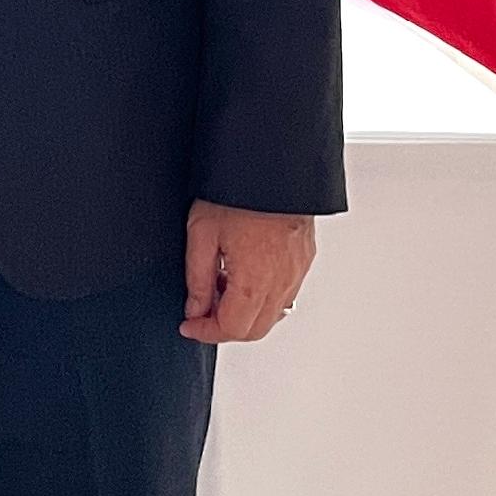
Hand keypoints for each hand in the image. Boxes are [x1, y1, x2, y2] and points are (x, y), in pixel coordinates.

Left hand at [182, 202, 314, 346]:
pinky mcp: (305, 258)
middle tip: (202, 308)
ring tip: (222, 284)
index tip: (190, 325)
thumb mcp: (202, 233)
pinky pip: (285, 294)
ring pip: (273, 315)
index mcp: (255, 280)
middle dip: (225, 327)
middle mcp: (282, 280)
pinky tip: (244, 273)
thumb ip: (198, 278)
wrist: (272, 163)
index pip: (232, 329)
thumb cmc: (238, 190)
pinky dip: (263, 297)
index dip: (206, 332)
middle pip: (255, 330)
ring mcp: (297, 270)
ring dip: (245, 312)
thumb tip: (195, 309)